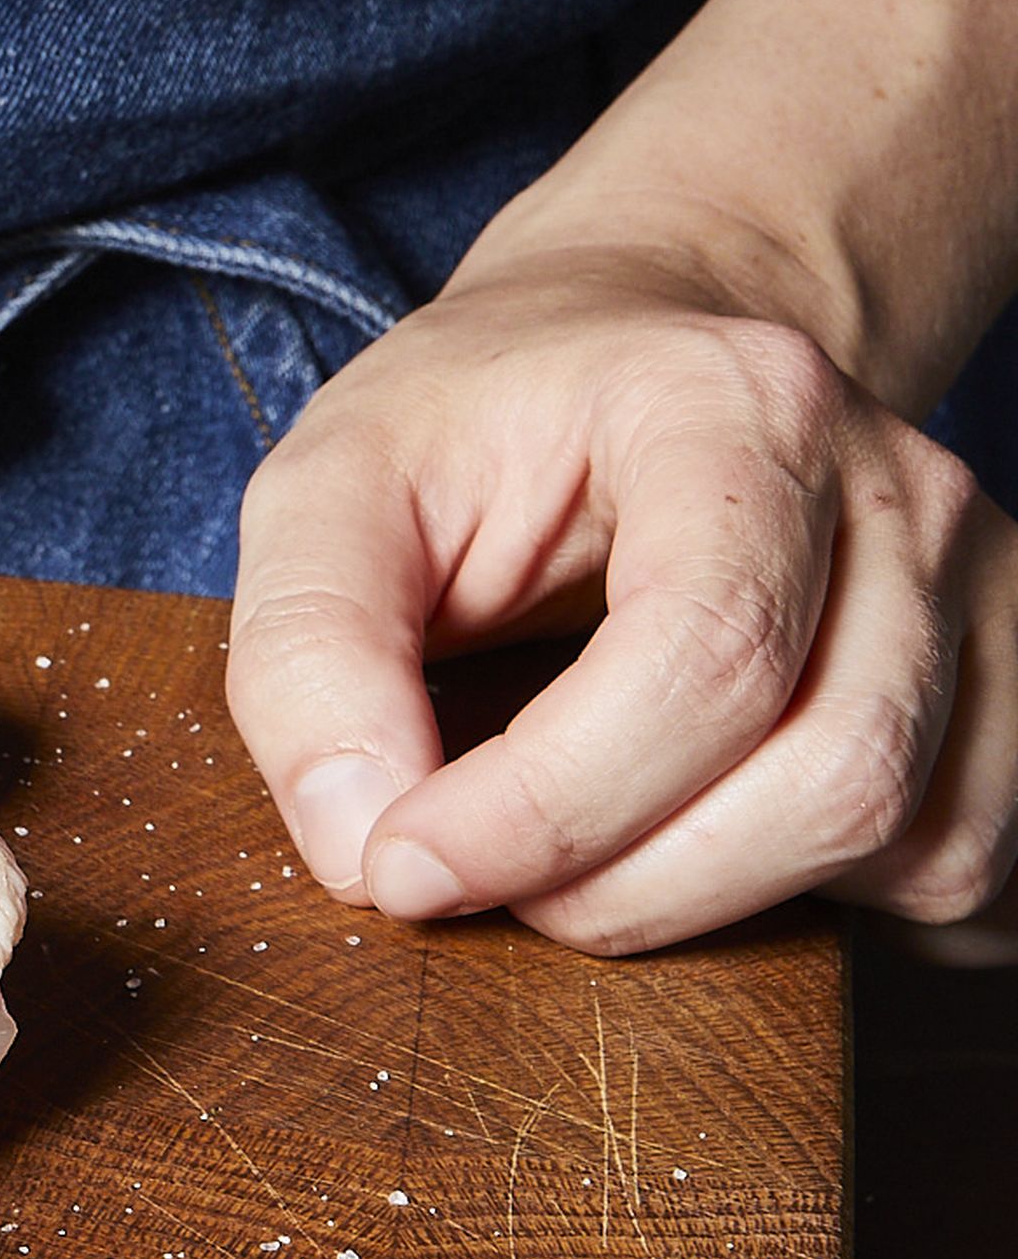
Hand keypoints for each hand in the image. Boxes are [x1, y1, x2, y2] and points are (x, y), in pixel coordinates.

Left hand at [229, 238, 1017, 951]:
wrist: (630, 352)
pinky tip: (691, 850)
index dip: (548, 807)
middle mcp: (900, 494)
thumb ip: (310, 652)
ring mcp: (978, 592)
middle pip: (827, 773)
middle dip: (621, 883)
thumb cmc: (480, 422)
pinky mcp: (1005, 683)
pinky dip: (816, 905)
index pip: (704, 656)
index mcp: (734, 407)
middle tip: (475, 874)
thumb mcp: (331, 487)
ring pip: (905, 842)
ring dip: (705, 906)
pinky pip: (958, 866)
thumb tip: (360, 843)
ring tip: (566, 859)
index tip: (403, 863)